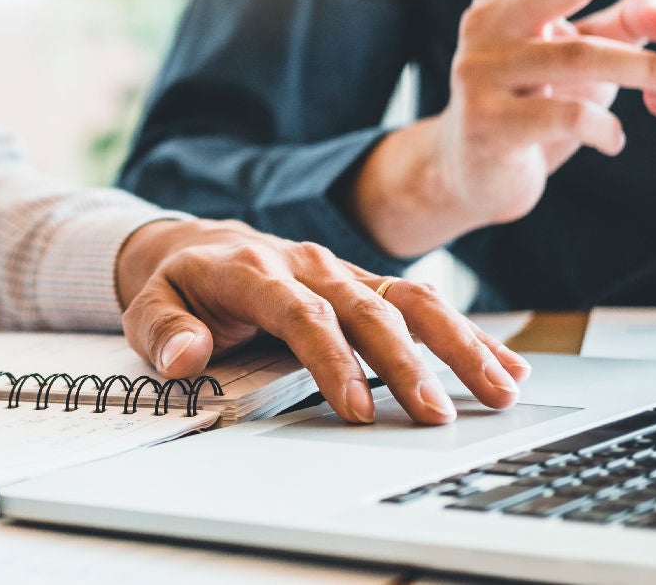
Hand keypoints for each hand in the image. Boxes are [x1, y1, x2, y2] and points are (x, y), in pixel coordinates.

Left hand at [115, 219, 530, 424]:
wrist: (197, 242)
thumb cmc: (180, 284)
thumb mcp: (150, 304)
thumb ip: (163, 331)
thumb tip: (188, 355)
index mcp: (255, 270)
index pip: (302, 314)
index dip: (331, 360)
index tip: (354, 408)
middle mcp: (308, 264)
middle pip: (368, 310)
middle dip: (405, 364)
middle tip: (434, 413)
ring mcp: (342, 271)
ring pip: (409, 299)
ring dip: (456, 343)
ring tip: (499, 387)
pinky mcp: (365, 283)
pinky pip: (421, 302)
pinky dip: (464, 333)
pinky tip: (505, 363)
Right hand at [348, 0, 655, 256]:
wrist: (471, 175)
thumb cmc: (534, 102)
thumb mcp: (581, 55)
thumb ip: (623, 24)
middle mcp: (484, 23)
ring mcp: (480, 72)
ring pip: (581, 56)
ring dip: (651, 68)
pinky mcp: (489, 124)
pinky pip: (567, 117)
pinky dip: (606, 129)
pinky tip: (615, 142)